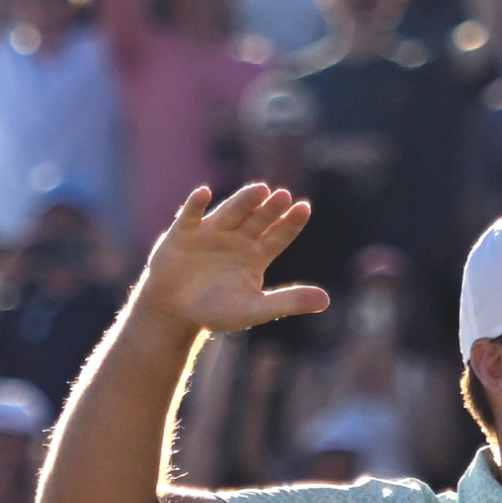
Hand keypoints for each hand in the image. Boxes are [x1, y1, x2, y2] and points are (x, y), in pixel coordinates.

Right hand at [134, 184, 329, 337]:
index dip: (290, 223)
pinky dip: (195, 205)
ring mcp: (210, 233)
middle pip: (258, 220)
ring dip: (243, 202)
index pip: (278, 235)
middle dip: (270, 208)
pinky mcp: (182, 234)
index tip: (304, 208)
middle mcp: (236, 239)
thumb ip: (288, 302)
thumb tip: (326, 301)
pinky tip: (204, 193)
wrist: (175, 312)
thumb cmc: (216, 311)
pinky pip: (190, 216)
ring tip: (260, 190)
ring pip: (230, 213)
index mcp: (256, 255)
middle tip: (284, 196)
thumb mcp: (255, 309)